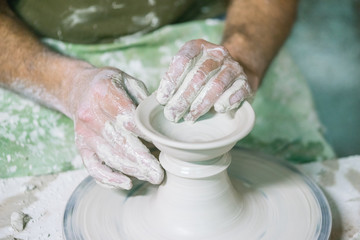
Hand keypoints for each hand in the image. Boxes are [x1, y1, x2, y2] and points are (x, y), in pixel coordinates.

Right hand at [69, 67, 163, 188]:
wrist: (78, 87)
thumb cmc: (111, 85)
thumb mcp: (128, 81)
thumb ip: (144, 99)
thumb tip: (164, 120)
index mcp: (104, 93)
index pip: (128, 119)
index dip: (146, 134)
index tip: (163, 144)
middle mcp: (90, 114)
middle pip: (119, 142)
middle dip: (142, 161)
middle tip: (160, 174)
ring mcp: (83, 132)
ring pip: (109, 156)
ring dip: (132, 170)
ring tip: (151, 177)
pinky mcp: (80, 145)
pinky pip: (92, 167)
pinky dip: (108, 178)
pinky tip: (126, 182)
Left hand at [156, 39, 251, 121]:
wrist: (233, 71)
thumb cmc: (203, 75)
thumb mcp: (188, 69)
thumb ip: (176, 80)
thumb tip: (162, 100)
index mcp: (199, 47)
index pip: (183, 59)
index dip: (171, 80)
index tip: (163, 99)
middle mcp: (217, 53)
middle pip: (198, 76)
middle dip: (183, 98)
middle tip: (172, 114)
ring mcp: (232, 67)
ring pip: (216, 85)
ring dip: (201, 104)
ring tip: (190, 118)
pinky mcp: (245, 81)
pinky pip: (238, 91)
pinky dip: (228, 101)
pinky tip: (219, 109)